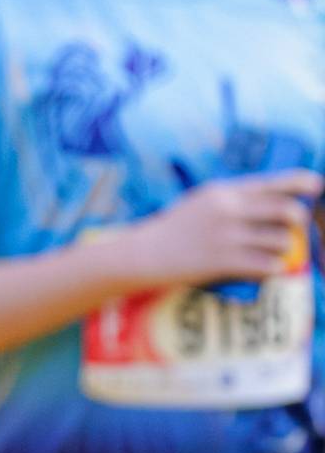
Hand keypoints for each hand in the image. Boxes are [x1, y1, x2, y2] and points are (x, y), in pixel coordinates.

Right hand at [115, 172, 321, 292]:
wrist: (144, 253)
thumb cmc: (175, 229)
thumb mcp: (202, 202)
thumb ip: (233, 201)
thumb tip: (272, 204)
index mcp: (223, 191)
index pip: (270, 183)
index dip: (298, 183)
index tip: (316, 185)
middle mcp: (227, 209)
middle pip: (284, 210)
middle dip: (299, 221)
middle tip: (296, 230)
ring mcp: (226, 235)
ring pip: (281, 240)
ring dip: (286, 249)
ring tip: (277, 253)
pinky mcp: (223, 261)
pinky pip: (267, 265)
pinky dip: (274, 268)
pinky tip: (269, 269)